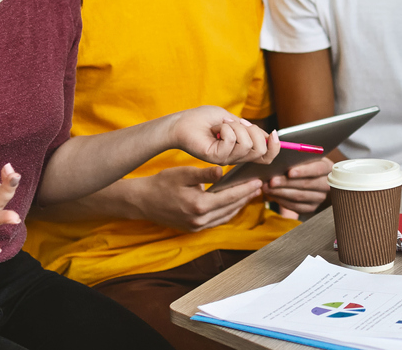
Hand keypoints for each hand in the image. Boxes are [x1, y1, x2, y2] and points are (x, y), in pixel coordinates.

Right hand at [129, 165, 264, 231]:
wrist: (142, 201)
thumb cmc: (162, 184)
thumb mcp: (183, 174)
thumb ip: (205, 174)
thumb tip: (223, 172)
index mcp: (199, 205)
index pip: (230, 197)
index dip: (245, 189)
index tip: (258, 182)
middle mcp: (200, 220)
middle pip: (231, 208)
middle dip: (246, 197)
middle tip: (259, 187)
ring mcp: (196, 226)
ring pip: (225, 217)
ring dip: (238, 206)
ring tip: (250, 194)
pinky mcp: (193, 228)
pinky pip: (216, 221)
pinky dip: (227, 212)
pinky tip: (233, 204)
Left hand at [169, 106, 280, 166]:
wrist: (182, 122)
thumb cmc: (204, 119)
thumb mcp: (233, 120)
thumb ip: (250, 129)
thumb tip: (269, 135)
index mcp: (242, 149)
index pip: (267, 156)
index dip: (275, 146)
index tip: (273, 133)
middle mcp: (236, 157)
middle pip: (261, 150)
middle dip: (253, 131)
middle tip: (236, 124)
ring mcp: (227, 159)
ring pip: (247, 144)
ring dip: (235, 127)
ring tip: (220, 126)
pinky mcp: (216, 157)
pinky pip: (231, 141)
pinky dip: (225, 128)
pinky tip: (214, 129)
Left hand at [265, 157, 333, 215]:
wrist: (310, 179)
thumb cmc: (305, 164)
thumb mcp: (306, 157)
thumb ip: (298, 156)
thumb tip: (282, 156)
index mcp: (327, 168)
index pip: (317, 169)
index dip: (303, 171)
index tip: (289, 172)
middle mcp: (326, 184)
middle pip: (306, 184)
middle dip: (286, 183)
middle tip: (271, 181)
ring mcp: (319, 198)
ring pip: (299, 197)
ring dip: (280, 192)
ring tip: (267, 187)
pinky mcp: (311, 208)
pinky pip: (295, 206)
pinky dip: (281, 200)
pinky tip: (272, 195)